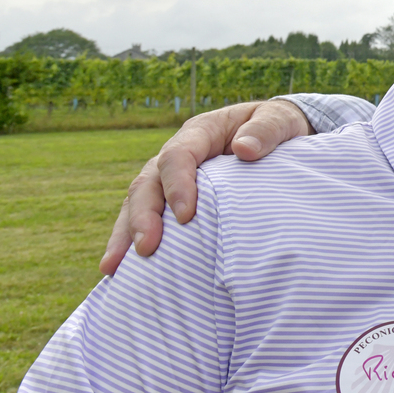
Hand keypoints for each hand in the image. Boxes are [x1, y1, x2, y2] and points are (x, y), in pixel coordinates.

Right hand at [99, 99, 312, 274]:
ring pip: (139, 202)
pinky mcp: (173, 198)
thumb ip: (266, 131)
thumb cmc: (279, 127)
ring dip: (126, 234)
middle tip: (147, 249)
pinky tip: (120, 271)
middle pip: (149, 182)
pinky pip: (148, 218)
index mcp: (200, 132)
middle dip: (143, 216)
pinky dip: (133, 241)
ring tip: (114, 268)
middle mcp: (178, 154)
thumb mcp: (279, 121)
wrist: (278, 135)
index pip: (177, 156)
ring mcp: (171, 178)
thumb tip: (244, 149)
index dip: (177, 185)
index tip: (185, 216)